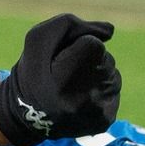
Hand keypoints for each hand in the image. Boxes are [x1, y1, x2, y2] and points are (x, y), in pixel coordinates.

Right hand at [0, 14, 120, 145]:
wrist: (30, 114)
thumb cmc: (34, 69)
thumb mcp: (39, 37)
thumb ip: (72, 24)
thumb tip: (110, 31)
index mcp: (63, 81)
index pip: (94, 45)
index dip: (79, 45)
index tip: (62, 58)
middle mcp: (82, 102)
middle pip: (105, 59)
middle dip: (88, 60)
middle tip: (65, 74)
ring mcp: (96, 114)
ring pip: (112, 75)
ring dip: (96, 74)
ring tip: (72, 86)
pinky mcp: (105, 121)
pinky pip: (114, 92)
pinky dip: (100, 90)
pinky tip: (81, 98)